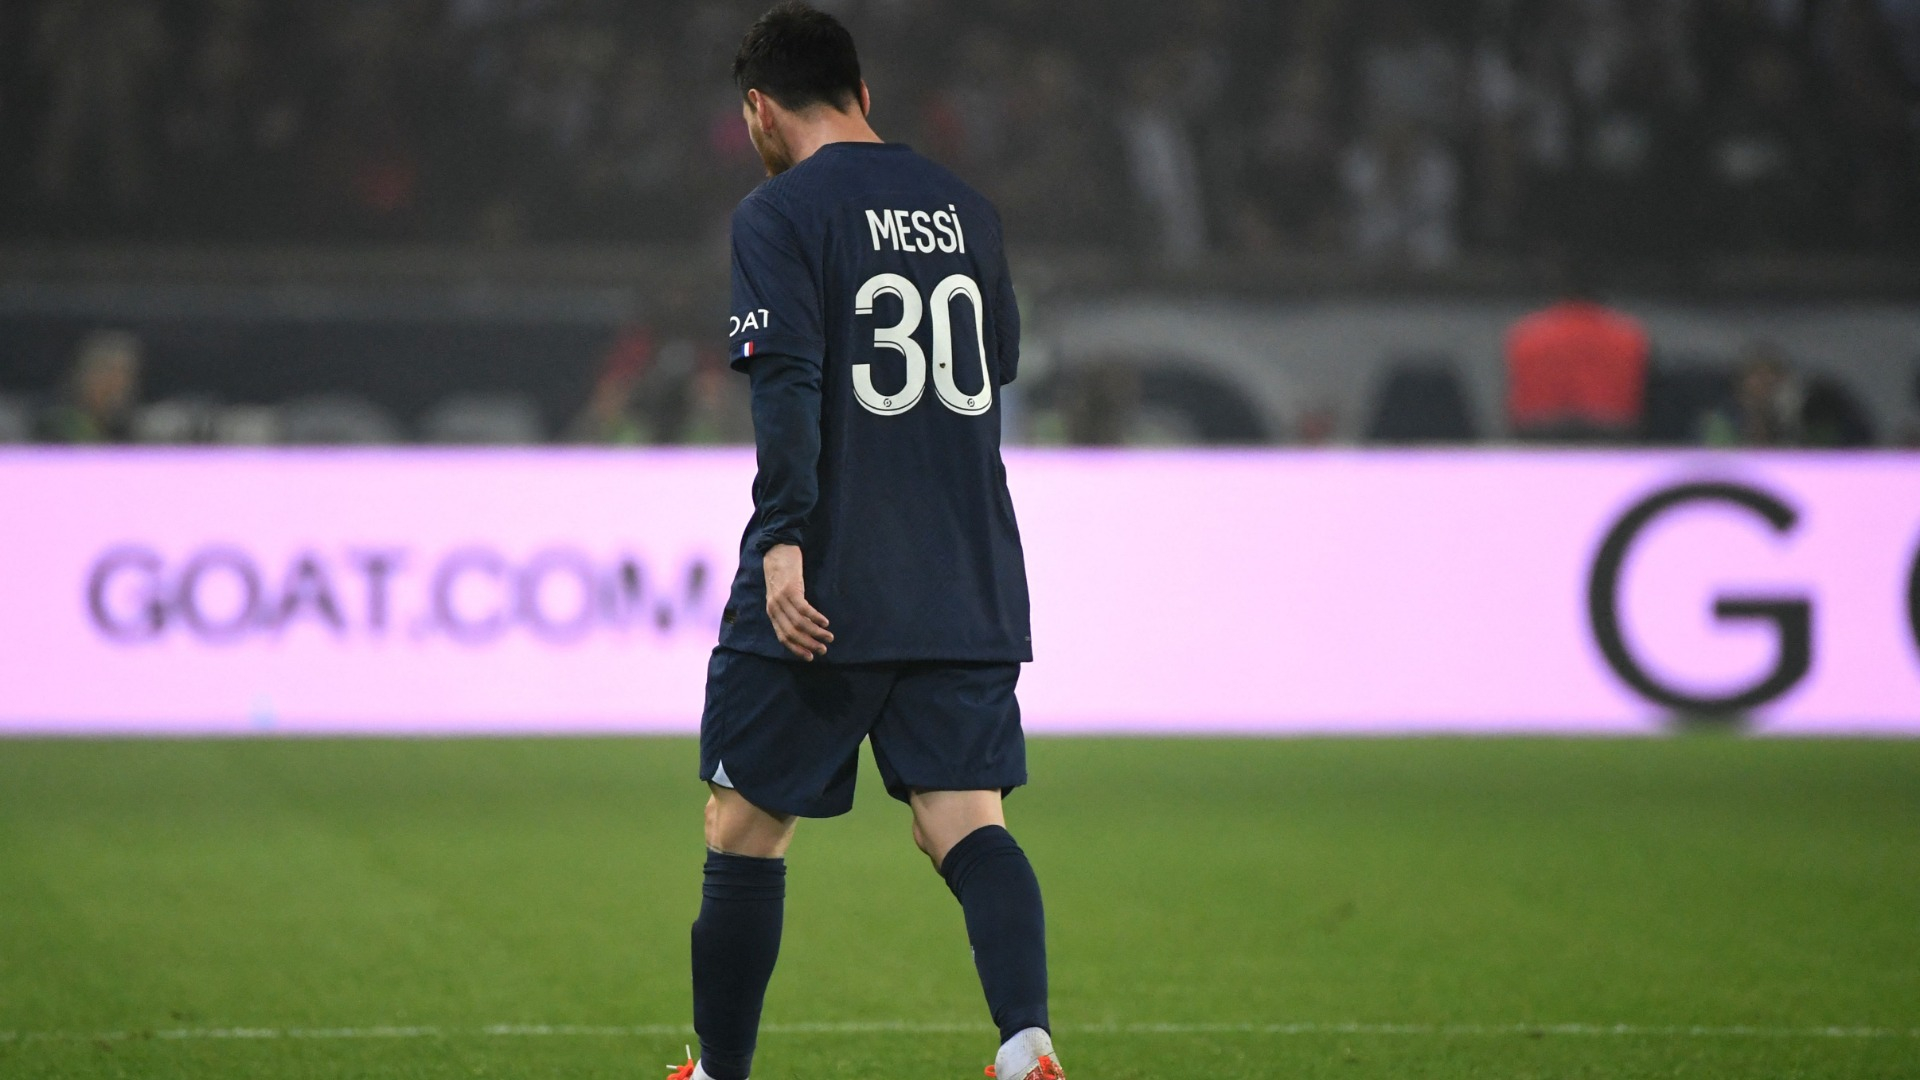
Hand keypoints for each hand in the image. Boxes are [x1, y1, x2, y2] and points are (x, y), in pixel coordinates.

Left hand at [763, 543, 832, 659]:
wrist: (777, 550)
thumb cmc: (782, 573)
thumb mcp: (780, 595)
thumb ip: (787, 610)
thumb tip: (802, 627)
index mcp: (772, 612)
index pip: (783, 637)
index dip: (797, 649)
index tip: (810, 656)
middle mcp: (775, 608)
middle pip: (792, 633)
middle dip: (809, 644)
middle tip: (823, 650)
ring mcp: (782, 599)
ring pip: (799, 623)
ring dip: (816, 633)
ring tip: (829, 637)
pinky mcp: (791, 589)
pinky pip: (804, 609)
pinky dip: (816, 618)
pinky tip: (826, 622)